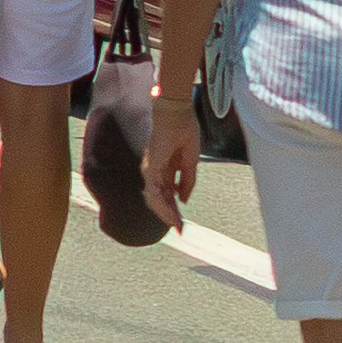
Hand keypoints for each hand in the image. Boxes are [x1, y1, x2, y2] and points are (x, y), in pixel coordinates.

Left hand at [147, 108, 202, 234]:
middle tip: (180, 229)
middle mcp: (154, 170)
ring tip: (177, 226)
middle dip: (169, 215)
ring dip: (166, 214)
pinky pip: (155, 191)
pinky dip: (163, 205)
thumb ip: (186, 180)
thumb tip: (183, 199)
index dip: (173, 209)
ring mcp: (151, 168)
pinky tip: (172, 214)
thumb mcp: (190, 161)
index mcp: (164, 168)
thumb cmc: (183, 130)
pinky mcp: (152, 166)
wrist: (176, 113)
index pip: (166, 194)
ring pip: (155, 199)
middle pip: (159, 199)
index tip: (181, 223)